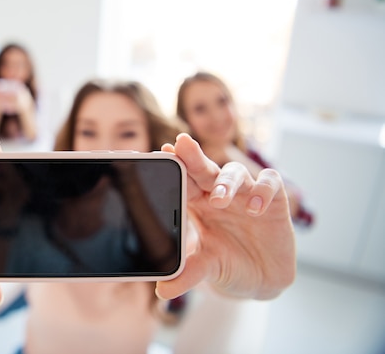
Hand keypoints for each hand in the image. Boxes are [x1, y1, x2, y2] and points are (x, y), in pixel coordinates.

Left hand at [155, 133, 294, 300]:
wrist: (261, 280)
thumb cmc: (228, 265)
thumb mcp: (207, 269)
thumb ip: (187, 274)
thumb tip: (162, 291)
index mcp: (199, 204)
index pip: (185, 180)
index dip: (175, 166)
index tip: (162, 152)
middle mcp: (222, 194)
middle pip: (206, 169)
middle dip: (194, 157)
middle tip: (182, 145)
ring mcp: (247, 194)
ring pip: (236, 173)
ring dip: (227, 182)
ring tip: (220, 199)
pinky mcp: (274, 200)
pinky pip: (270, 183)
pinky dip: (263, 190)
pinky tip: (255, 206)